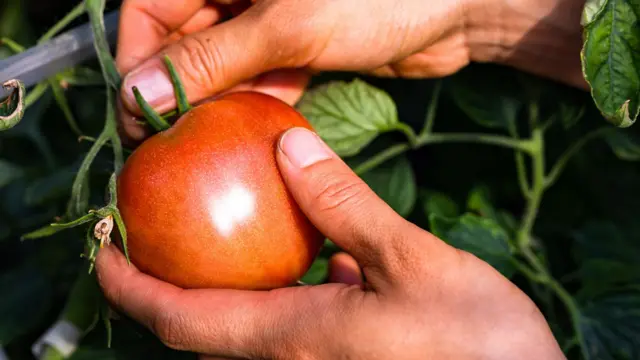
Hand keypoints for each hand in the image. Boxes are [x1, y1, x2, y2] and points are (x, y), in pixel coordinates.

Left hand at [96, 127, 564, 359]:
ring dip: (221, 281)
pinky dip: (281, 287)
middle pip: (201, 327)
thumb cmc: (474, 343)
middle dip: (165, 282)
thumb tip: (289, 148)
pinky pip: (292, 322)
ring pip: (246, 324)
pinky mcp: (347, 358)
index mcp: (292, 339)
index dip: (130, 287)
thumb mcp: (410, 260)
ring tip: (222, 228)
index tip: (102, 248)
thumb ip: (344, 205)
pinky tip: (320, 257)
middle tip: (154, 227)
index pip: (180, 319)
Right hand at [115, 0, 587, 144]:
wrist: (456, 7)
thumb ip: (212, 59)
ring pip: (220, 64)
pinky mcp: (295, 46)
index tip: (138, 114)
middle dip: (177, 91)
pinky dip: (254, 104)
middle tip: (169, 146)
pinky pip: (258, 78)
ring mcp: (267, 18)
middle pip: (183, 41)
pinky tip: (251, 134)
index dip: (137, 60)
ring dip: (215, 104)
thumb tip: (141, 94)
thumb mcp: (285, 26)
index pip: (149, 8)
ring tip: (204, 148)